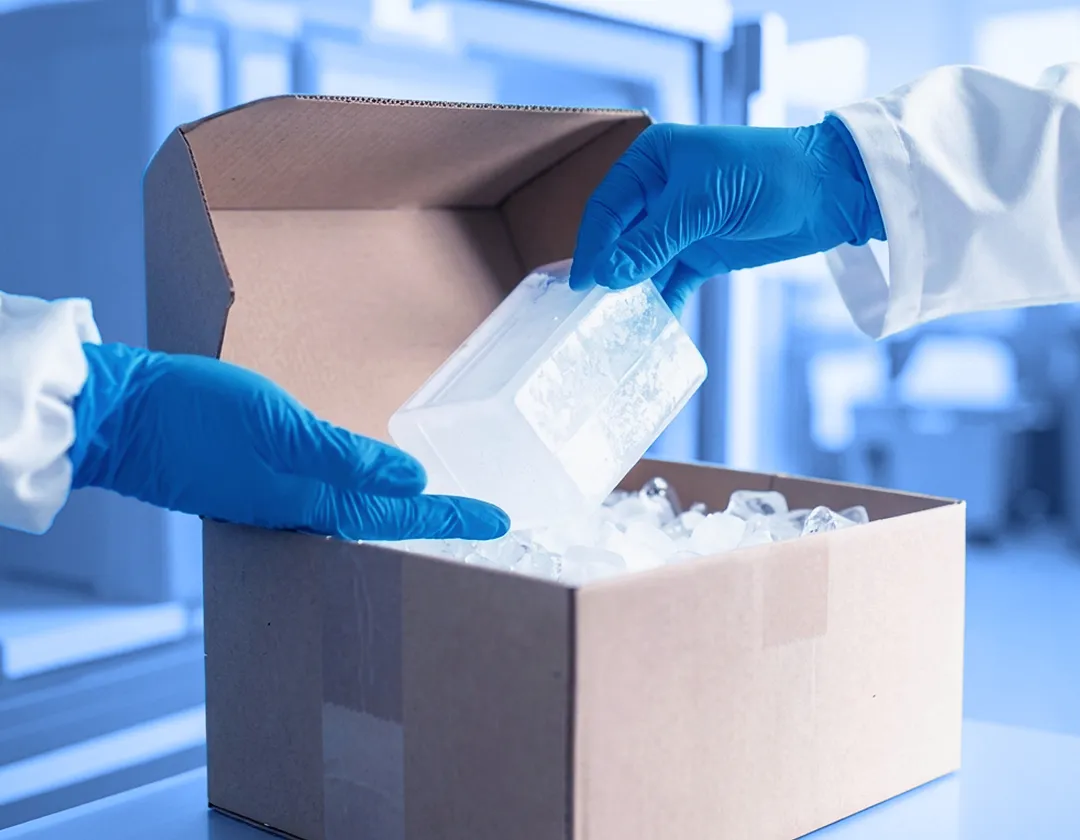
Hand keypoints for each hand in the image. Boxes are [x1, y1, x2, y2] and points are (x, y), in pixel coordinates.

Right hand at [70, 343, 509, 541]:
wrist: (122, 415)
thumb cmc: (193, 414)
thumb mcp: (275, 424)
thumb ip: (342, 454)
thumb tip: (410, 478)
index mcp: (309, 499)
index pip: (398, 516)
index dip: (452, 518)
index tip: (501, 523)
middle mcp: (299, 508)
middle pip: (384, 525)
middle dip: (436, 525)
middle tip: (484, 522)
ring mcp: (278, 500)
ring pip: (358, 514)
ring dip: (404, 514)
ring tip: (444, 509)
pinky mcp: (259, 485)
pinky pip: (328, 499)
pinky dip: (363, 497)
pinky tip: (373, 490)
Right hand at [569, 116, 884, 314]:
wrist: (831, 192)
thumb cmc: (768, 174)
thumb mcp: (703, 204)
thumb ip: (653, 241)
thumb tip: (607, 276)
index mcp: (652, 160)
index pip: (607, 206)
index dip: (592, 245)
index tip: (583, 283)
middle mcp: (658, 191)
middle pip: (619, 238)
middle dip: (609, 272)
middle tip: (591, 310)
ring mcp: (679, 225)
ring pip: (641, 264)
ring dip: (632, 293)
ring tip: (615, 325)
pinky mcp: (701, 253)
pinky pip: (669, 283)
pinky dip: (661, 304)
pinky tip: (650, 329)